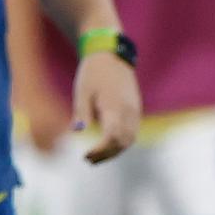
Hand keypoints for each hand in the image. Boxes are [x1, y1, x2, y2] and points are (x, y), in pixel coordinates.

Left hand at [72, 48, 141, 162]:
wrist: (111, 55)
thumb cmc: (93, 73)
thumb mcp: (82, 91)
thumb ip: (81, 112)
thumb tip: (78, 131)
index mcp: (114, 106)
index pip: (111, 137)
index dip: (100, 150)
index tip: (86, 155)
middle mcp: (128, 110)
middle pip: (122, 142)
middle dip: (107, 154)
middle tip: (88, 160)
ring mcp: (134, 110)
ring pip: (130, 139)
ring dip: (115, 151)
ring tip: (96, 157)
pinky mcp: (136, 109)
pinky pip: (132, 132)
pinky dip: (121, 143)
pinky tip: (107, 146)